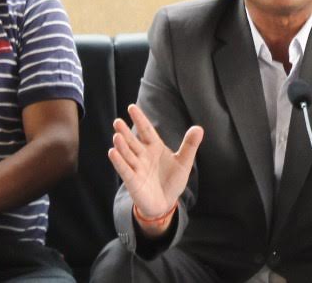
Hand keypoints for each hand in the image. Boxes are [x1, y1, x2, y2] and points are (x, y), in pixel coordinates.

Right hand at [108, 104, 202, 234]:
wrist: (166, 203)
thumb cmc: (172, 180)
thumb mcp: (184, 162)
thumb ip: (190, 145)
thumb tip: (199, 128)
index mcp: (154, 148)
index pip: (146, 130)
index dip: (140, 119)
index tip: (132, 107)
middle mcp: (143, 155)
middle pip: (133, 141)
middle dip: (125, 132)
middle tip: (118, 121)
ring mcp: (137, 168)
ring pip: (127, 154)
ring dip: (121, 146)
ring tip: (116, 135)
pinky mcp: (133, 181)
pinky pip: (125, 170)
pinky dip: (119, 161)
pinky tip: (112, 152)